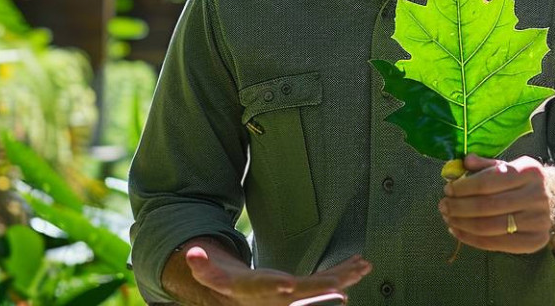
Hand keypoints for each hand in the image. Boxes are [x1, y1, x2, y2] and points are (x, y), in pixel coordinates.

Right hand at [176, 242, 370, 305]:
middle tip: (356, 273)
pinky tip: (357, 266)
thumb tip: (191, 252)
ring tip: (363, 266)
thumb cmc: (227, 284)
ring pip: (322, 288)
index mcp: (262, 292)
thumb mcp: (212, 277)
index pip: (283, 290)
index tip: (310, 285)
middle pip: (311, 290)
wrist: (238, 301)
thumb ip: (203, 267)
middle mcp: (282, 298)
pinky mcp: (303, 291)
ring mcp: (294, 297)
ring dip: (344, 276)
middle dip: (333, 282)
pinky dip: (340, 274)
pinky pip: (324, 283)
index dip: (298, 289)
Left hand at [438, 154, 554, 253]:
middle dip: (459, 207)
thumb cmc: (524, 182)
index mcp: (529, 171)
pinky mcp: (535, 241)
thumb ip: (486, 165)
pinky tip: (459, 231)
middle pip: (487, 206)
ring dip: (462, 224)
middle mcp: (537, 196)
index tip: (448, 189)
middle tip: (443, 205)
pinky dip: (472, 239)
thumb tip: (463, 162)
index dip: (463, 187)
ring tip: (448, 218)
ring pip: (490, 227)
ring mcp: (538, 220)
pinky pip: (496, 244)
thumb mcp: (510, 166)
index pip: (488, 182)